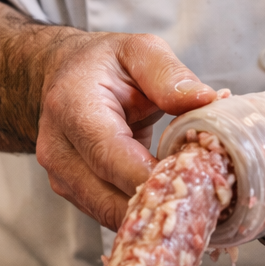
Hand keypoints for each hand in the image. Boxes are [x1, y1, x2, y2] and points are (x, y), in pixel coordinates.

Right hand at [33, 29, 216, 228]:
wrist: (64, 75)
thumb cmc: (103, 63)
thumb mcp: (139, 51)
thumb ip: (170, 75)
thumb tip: (206, 101)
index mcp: (72, 107)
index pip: (110, 156)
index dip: (151, 177)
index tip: (194, 181)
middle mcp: (58, 149)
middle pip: (108, 197)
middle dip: (158, 202)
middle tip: (205, 199)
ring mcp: (61, 177)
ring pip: (109, 214)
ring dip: (152, 212)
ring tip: (193, 201)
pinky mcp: (73, 193)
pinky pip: (110, 214)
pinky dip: (142, 212)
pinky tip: (170, 200)